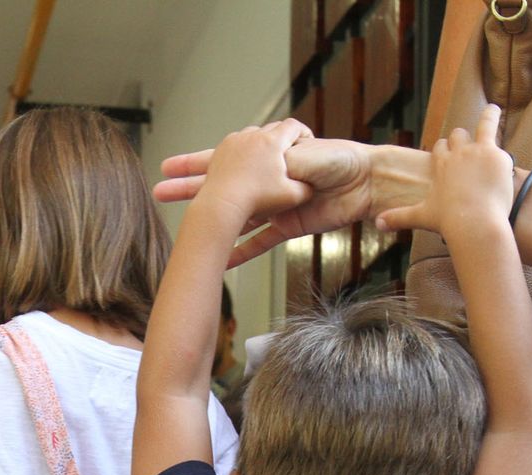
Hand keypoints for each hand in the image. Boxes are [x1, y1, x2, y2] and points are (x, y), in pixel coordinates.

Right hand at [156, 137, 431, 265]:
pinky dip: (245, 251)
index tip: (167, 167)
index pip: (221, 159)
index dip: (193, 163)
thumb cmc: (340, 159)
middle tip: (160, 192)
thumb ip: (276, 166)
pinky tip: (223, 261)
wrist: (370, 181)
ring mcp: (276, 204)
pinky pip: (262, 241)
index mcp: (266, 156)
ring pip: (236, 215)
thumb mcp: (302, 156)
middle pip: (221, 187)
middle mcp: (266, 180)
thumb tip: (259, 174)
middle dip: (190, 189)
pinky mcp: (289, 225)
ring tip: (184, 229)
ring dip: (212, 223)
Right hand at [377, 105, 513, 239]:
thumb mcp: (422, 217)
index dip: (445, 150)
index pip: (441, 147)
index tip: (449, 155)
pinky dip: (500, 134)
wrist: (473, 222)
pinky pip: (499, 137)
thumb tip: (377, 224)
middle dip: (462, 139)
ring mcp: (478, 151)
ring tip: (493, 109)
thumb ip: (400, 218)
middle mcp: (457, 153)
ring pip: (483, 124)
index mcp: (440, 163)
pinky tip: (504, 128)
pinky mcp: (496, 155)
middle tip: (469, 144)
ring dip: (488, 116)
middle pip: (458, 135)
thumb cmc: (448, 221)